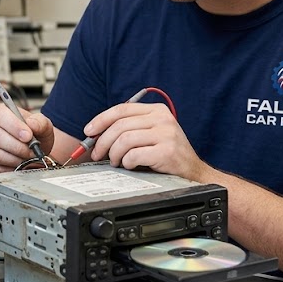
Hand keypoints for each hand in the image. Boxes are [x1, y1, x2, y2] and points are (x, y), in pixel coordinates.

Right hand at [0, 103, 54, 173]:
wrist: (32, 150)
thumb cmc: (34, 135)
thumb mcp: (42, 126)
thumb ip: (40, 122)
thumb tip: (32, 124)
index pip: (1, 115)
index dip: (14, 126)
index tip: (28, 136)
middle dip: (18, 147)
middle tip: (31, 152)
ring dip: (15, 159)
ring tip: (26, 159)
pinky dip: (8, 169)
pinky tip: (17, 165)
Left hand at [85, 102, 207, 180]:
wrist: (193, 173)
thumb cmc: (168, 154)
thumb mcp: (151, 134)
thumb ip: (130, 128)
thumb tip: (97, 133)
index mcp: (156, 110)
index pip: (122, 109)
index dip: (101, 119)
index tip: (89, 131)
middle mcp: (162, 118)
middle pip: (120, 125)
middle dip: (103, 141)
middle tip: (98, 154)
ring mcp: (166, 134)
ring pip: (124, 139)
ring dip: (114, 154)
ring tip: (115, 162)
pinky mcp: (167, 151)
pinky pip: (134, 155)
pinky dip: (127, 162)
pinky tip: (130, 165)